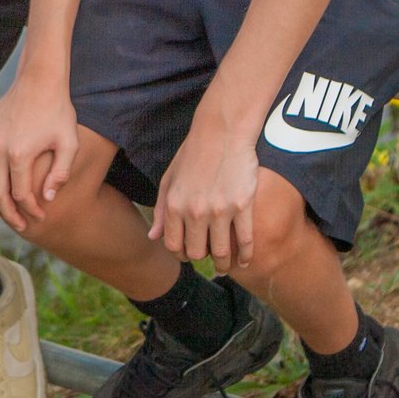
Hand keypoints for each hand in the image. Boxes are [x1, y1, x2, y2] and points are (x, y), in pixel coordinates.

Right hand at [0, 77, 78, 230]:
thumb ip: (60, 173)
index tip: (41, 217)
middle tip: (21, 225)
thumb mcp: (69, 143)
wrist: (40, 80)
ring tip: (0, 213)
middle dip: (9, 214)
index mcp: (19, 154)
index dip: (31, 210)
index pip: (20, 194)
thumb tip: (47, 199)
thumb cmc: (59, 111)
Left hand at [149, 133, 258, 268]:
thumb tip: (153, 237)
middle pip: (196, 253)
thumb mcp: (169, 179)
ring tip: (225, 265)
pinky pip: (245, 241)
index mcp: (174, 205)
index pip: (173, 245)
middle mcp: (195, 211)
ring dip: (223, 264)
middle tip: (207, 257)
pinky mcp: (243, 206)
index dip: (180, 254)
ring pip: (221, 252)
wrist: (221, 132)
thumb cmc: (193, 153)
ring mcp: (220, 210)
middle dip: (201, 258)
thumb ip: (160, 210)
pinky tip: (244, 261)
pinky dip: (245, 256)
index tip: (188, 253)